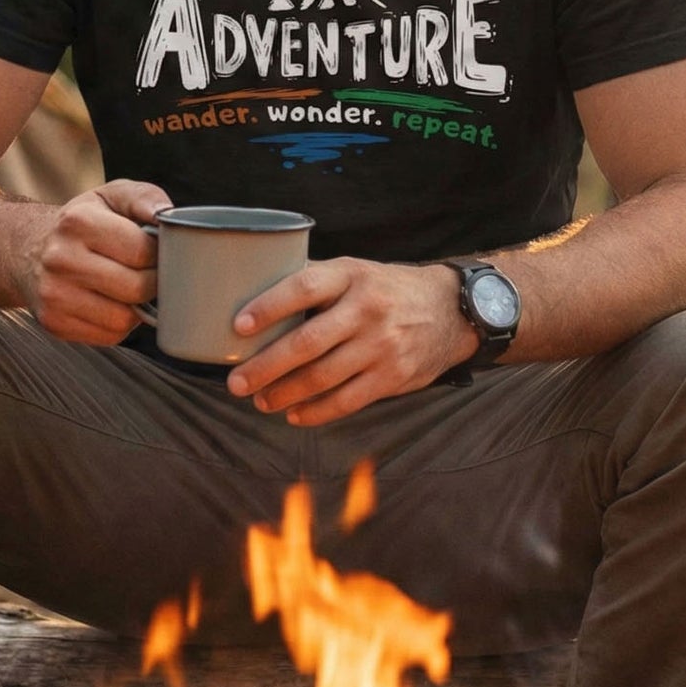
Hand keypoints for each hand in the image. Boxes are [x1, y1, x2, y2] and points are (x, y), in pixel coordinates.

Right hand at [24, 179, 171, 345]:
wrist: (31, 252)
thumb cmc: (83, 224)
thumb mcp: (111, 196)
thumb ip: (144, 197)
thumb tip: (166, 216)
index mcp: (78, 222)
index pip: (142, 251)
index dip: (159, 254)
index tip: (154, 251)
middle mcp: (60, 259)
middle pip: (136, 288)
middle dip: (152, 282)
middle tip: (147, 272)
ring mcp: (54, 295)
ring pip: (124, 318)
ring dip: (136, 307)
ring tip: (128, 288)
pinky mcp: (55, 323)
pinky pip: (109, 336)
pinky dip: (118, 324)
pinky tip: (110, 303)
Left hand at [225, 258, 478, 426]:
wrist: (449, 311)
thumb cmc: (384, 289)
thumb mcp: (353, 271)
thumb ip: (312, 280)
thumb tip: (250, 287)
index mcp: (351, 275)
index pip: (304, 288)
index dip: (269, 307)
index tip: (239, 326)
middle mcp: (367, 309)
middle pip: (307, 342)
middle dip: (266, 366)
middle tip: (236, 382)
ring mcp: (382, 345)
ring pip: (323, 377)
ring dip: (285, 393)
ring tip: (260, 400)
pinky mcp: (393, 377)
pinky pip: (347, 400)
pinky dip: (316, 412)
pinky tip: (294, 414)